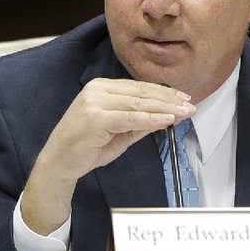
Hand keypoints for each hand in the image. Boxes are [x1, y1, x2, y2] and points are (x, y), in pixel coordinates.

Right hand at [21, 78, 193, 233]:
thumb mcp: (120, 133)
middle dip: (169, 100)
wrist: (59, 163)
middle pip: (141, 92)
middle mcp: (98, 89)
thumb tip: (169, 116)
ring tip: (184, 112)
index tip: (184, 99)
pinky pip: (129, 117)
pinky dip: (150, 118)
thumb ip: (142, 123)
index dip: (164, 93)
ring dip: (165, 108)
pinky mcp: (95, 116)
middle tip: (190, 105)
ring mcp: (95, 101)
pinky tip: (167, 120)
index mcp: (102, 87)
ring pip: (138, 103)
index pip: (139, 88)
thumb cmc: (87, 148)